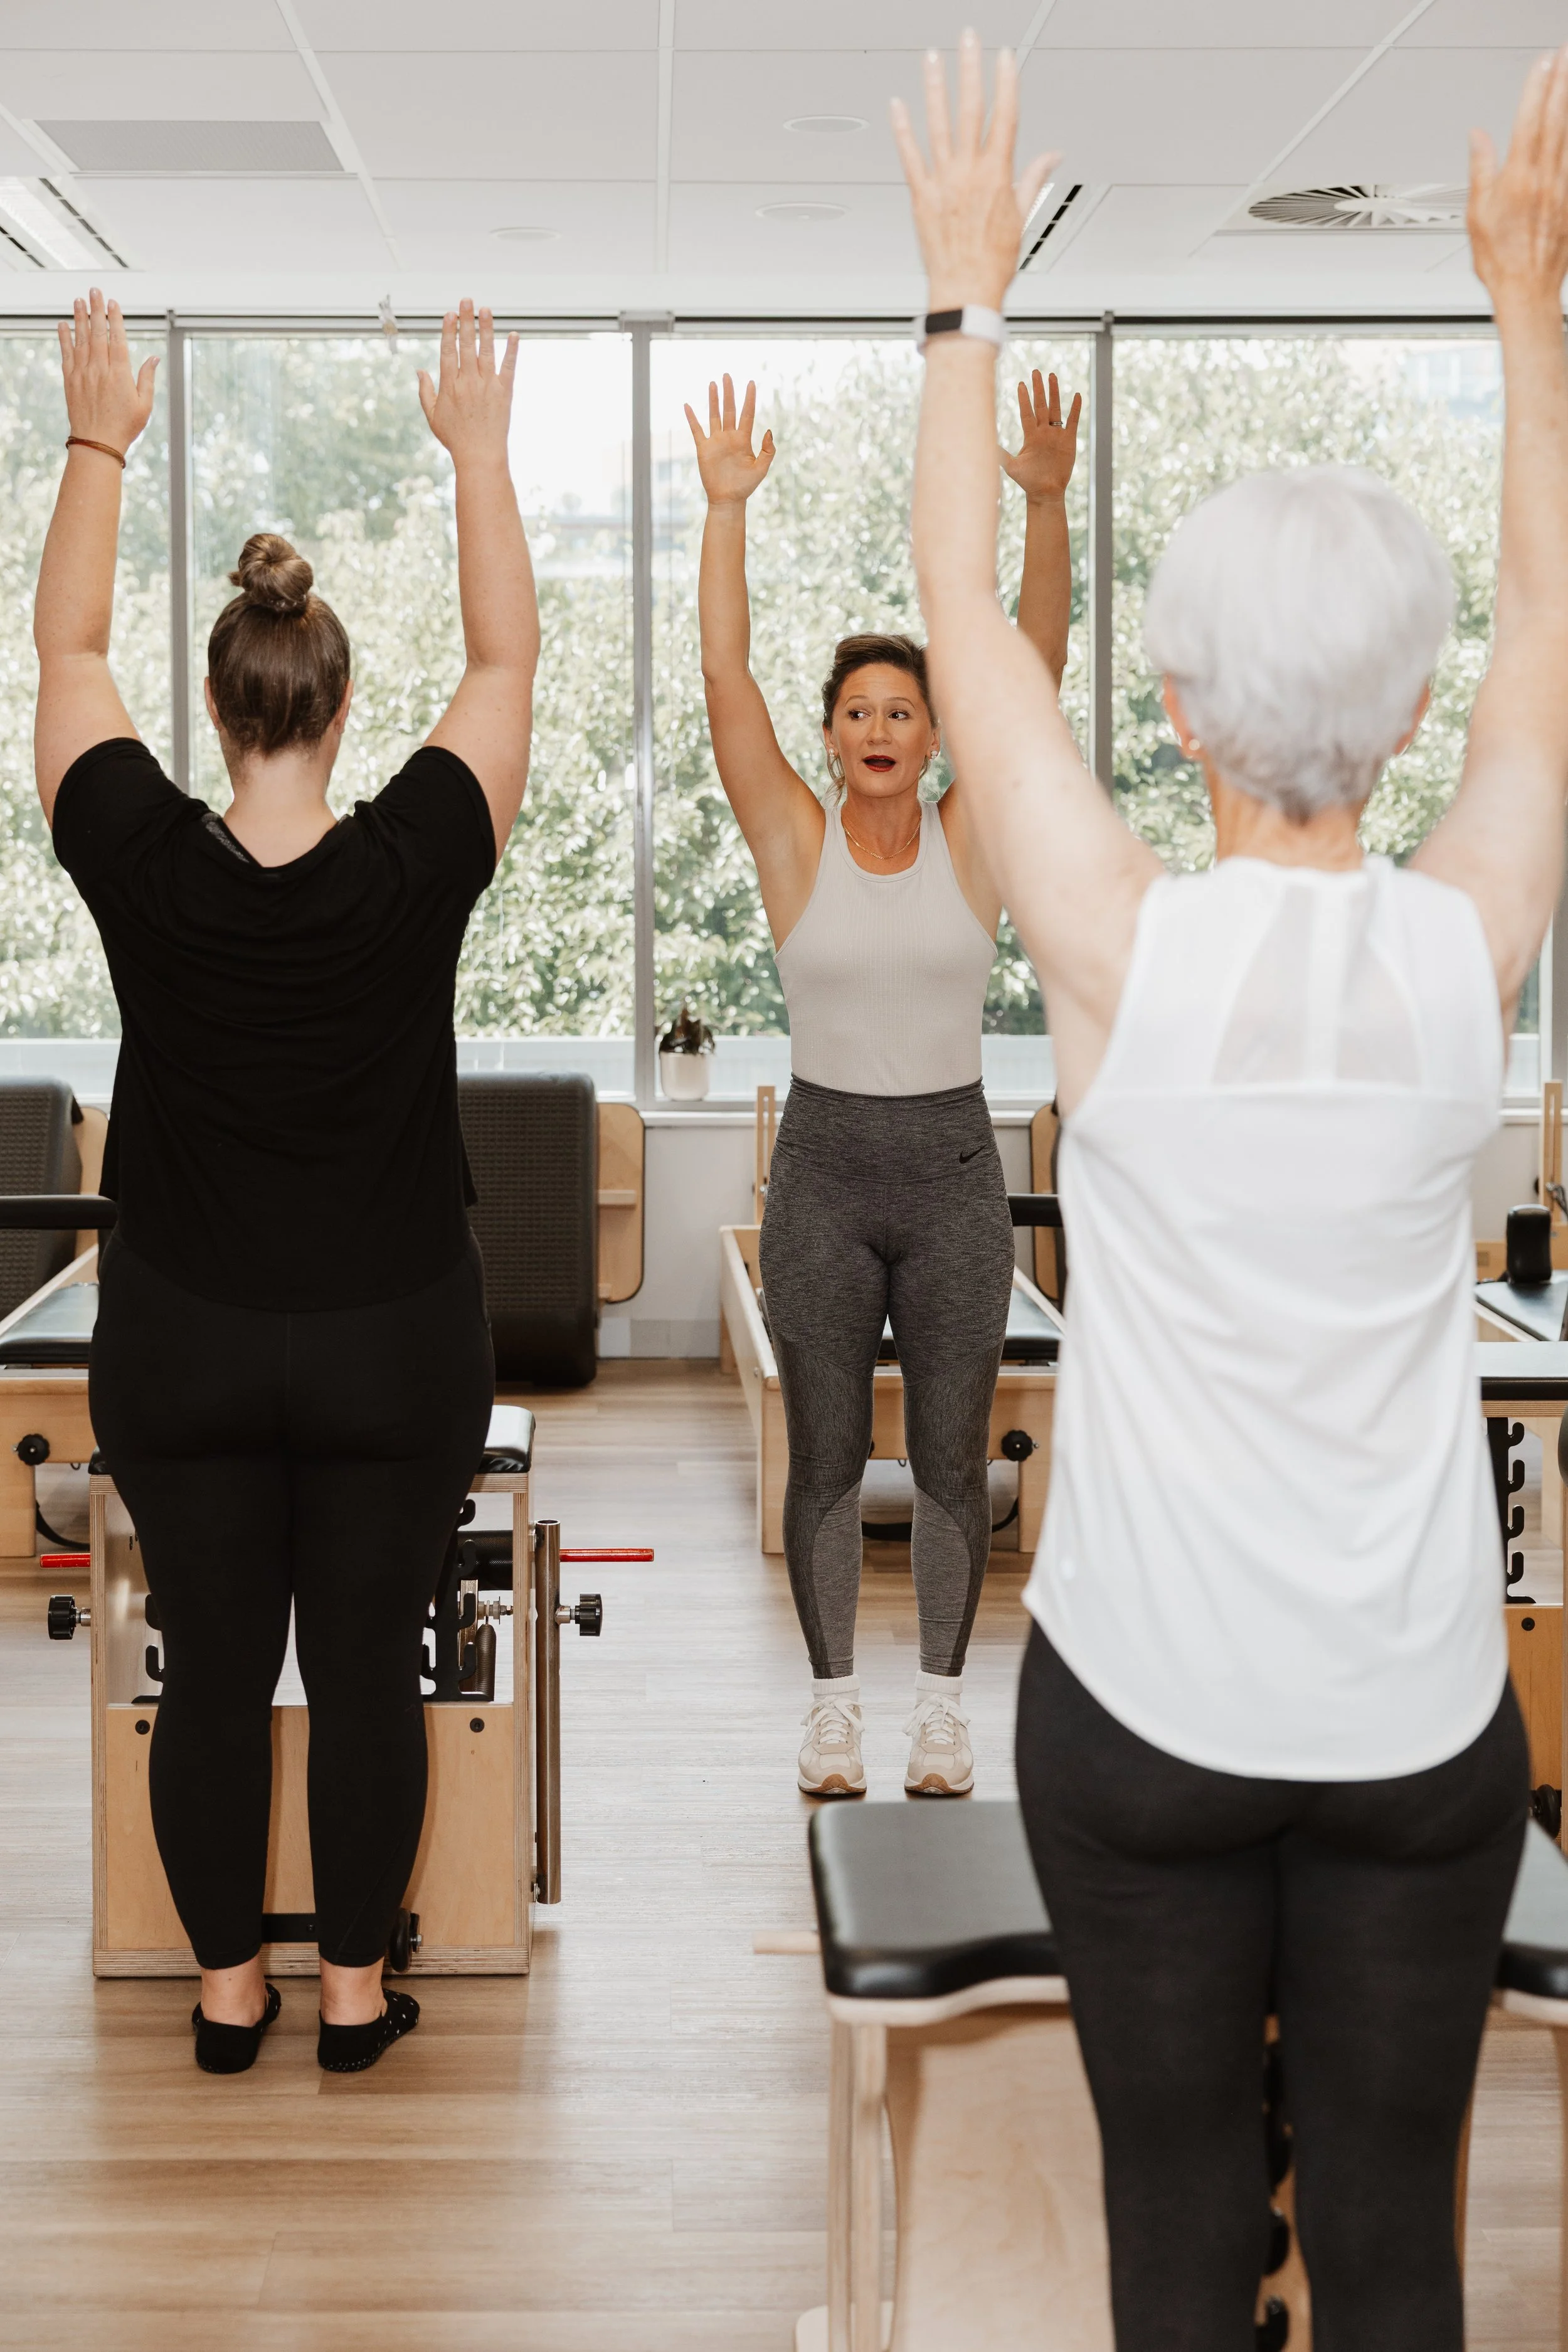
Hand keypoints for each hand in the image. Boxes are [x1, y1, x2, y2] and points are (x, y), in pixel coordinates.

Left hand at [56, 289, 156, 457]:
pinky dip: (64, 338)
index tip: (112, 302)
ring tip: (78, 300)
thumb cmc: (124, 427)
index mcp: (120, 374)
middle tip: (94, 290)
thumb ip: (147, 378)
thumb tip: (154, 358)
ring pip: (80, 339)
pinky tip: (63, 325)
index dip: (114, 318)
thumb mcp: (144, 405)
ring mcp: (83, 373)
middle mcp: (99, 369)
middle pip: (97, 332)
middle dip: (96, 310)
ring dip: (79, 318)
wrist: (97, 443)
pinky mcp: (70, 380)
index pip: (116, 338)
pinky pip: (66, 353)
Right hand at [418, 300, 518, 464]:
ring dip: (486, 328)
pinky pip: (509, 367)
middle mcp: (468, 382)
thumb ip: (425, 391)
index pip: (448, 350)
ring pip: (486, 350)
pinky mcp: (505, 392)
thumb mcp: (433, 416)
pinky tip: (514, 335)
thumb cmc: (455, 438)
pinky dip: (512, 351)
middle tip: (467, 300)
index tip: (449, 314)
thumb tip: (419, 370)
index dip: (449, 330)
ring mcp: (488, 386)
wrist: (480, 456)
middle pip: (466, 344)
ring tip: (486, 309)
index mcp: (449, 385)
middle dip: (466, 320)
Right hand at [684, 376, 775, 506]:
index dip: (750, 399)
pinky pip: (696, 430)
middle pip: (730, 409)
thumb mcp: (761, 469)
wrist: (727, 499)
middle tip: (728, 375)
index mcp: (744, 440)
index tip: (752, 383)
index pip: (748, 414)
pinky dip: (691, 418)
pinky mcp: (704, 448)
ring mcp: (716, 441)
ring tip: (713, 384)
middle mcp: (730, 437)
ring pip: (714, 415)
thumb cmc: (745, 486)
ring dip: (713, 400)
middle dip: (729, 393)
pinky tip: (687, 406)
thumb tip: (769, 430)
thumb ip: (768, 451)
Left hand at [891, 32, 1057, 312]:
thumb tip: (1052, 155)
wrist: (965, 293)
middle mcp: (969, 173)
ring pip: (938, 124)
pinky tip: (897, 105)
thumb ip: (1034, 179)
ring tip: (933, 57)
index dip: (1006, 83)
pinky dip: (902, 129)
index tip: (1005, 57)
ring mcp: (943, 182)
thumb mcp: (1022, 218)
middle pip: (971, 109)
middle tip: (969, 37)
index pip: (1005, 116)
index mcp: (997, 175)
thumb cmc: (993, 263)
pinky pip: (910, 156)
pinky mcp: (921, 197)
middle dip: (970, 69)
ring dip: (935, 87)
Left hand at [1001, 369, 1080, 501]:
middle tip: (1036, 371)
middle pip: (1040, 405)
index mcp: (1030, 436)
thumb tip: (984, 447)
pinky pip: (1072, 421)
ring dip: (1054, 393)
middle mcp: (1043, 432)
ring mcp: (1056, 435)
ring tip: (1053, 376)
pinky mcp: (1068, 440)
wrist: (1046, 492)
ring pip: (1055, 409)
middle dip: (1038, 389)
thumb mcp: (1012, 467)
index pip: (1026, 412)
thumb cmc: (1028, 481)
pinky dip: (1075, 409)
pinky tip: (1076, 395)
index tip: (1020, 384)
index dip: (1024, 399)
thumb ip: (1000, 455)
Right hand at [1469, 46, 1567, 304]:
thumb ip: (1480, 169)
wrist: (1527, 291)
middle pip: (1554, 121)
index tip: (1542, 64)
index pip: (1527, 122)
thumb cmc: (1500, 261)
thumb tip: (1478, 137)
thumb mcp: (1477, 215)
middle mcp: (1544, 180)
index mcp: (1517, 181)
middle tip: (1564, 57)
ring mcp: (1563, 188)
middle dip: (1559, 85)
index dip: (1535, 89)